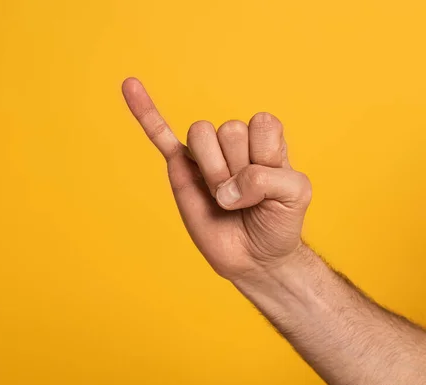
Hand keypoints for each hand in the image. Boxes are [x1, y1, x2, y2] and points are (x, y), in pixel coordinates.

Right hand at [122, 78, 311, 279]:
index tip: (275, 186)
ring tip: (222, 196)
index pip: (261, 123)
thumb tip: (223, 188)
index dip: (266, 156)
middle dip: (238, 169)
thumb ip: (269, 178)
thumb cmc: (278, 222)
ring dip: (213, 169)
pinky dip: (144, 111)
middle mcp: (234, 143)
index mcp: (265, 140)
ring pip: (200, 133)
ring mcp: (205, 156)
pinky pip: (160, 136)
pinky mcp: (180, 171)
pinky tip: (130, 86)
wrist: (255, 257)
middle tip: (245, 198)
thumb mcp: (297, 196)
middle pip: (228, 129)